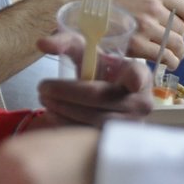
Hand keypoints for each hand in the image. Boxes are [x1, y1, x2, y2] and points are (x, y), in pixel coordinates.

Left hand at [32, 32, 153, 126]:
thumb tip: (42, 44)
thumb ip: (64, 42)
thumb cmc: (96, 70)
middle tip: (43, 87)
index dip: (135, 79)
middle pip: (101, 98)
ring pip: (94, 120)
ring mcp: (130, 125)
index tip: (131, 81)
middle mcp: (140, 102)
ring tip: (44, 99)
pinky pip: (90, 137)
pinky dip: (68, 126)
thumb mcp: (83, 50)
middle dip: (68, 93)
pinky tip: (52, 115)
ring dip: (64, 110)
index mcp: (139, 74)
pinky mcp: (116, 141)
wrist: (103, 95)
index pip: (138, 76)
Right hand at [106, 0, 183, 67]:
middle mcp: (153, 7)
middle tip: (172, 45)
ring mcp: (145, 26)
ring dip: (178, 53)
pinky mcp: (137, 44)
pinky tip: (167, 64)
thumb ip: (154, 0)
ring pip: (177, 44)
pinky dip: (170, 62)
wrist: (80, 9)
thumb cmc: (105, 0)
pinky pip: (165, 56)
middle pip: (182, 29)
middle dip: (180, 39)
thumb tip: (172, 16)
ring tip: (172, 57)